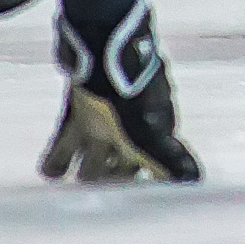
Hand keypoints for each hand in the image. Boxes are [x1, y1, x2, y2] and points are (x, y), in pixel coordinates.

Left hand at [39, 0, 200, 183]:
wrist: (102, 42)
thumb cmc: (127, 93)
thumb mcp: (148, 133)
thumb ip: (169, 161)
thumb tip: (197, 181)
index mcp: (152, 130)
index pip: (151, 164)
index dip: (141, 182)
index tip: (130, 202)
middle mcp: (130, 124)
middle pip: (121, 158)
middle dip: (110, 176)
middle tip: (96, 194)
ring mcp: (104, 113)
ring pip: (93, 150)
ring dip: (82, 167)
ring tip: (69, 183)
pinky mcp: (79, 103)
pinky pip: (68, 136)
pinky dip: (58, 155)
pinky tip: (47, 170)